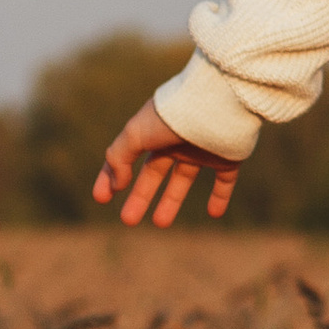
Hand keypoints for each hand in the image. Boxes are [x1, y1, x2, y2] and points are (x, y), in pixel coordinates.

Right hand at [95, 96, 241, 228]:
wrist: (217, 104)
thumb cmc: (172, 117)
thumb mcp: (135, 134)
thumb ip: (118, 158)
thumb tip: (116, 184)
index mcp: (152, 131)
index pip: (127, 157)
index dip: (111, 176)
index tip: (101, 199)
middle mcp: (176, 140)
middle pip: (154, 173)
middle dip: (140, 197)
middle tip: (128, 220)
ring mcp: (202, 149)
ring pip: (184, 179)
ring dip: (172, 202)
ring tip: (160, 223)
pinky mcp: (227, 157)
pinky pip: (225, 181)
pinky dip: (220, 197)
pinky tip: (213, 214)